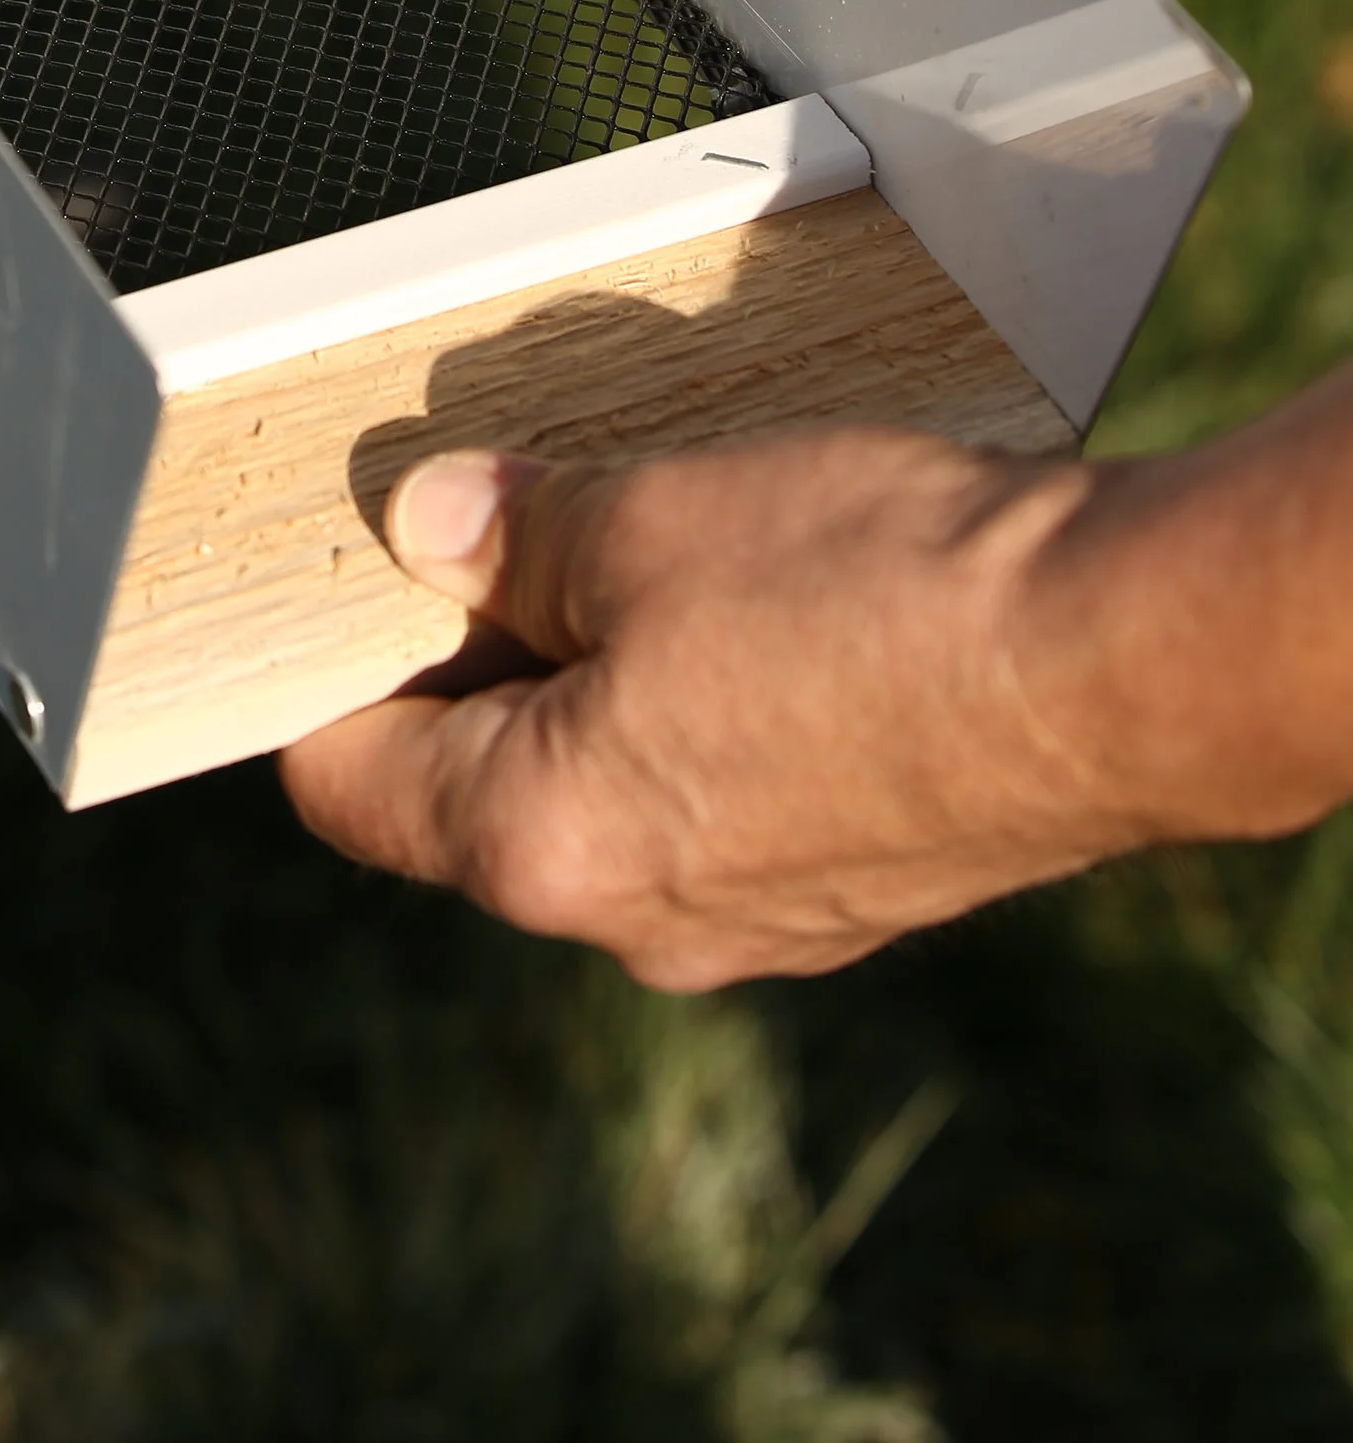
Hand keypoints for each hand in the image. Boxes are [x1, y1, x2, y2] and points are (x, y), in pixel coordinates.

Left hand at [280, 434, 1135, 989]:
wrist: (1116, 665)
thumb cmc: (875, 597)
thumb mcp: (647, 519)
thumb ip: (514, 534)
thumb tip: (431, 527)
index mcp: (539, 845)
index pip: (344, 783)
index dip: (326, 668)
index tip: (346, 580)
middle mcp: (637, 922)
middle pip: (478, 790)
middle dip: (483, 653)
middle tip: (510, 522)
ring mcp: (761, 923)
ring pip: (615, 790)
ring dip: (610, 675)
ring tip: (658, 544)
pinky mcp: (860, 891)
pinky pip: (732, 798)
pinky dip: (718, 710)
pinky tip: (773, 605)